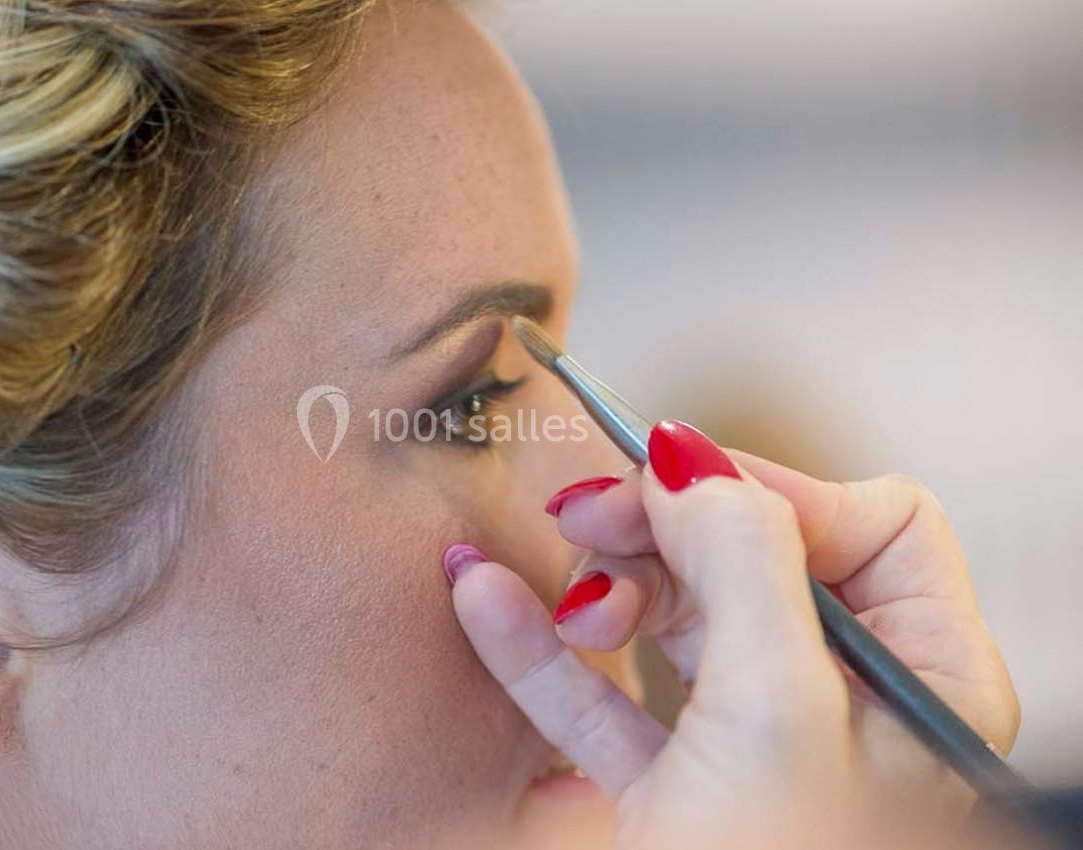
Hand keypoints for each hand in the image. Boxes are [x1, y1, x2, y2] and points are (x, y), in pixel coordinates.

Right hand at [445, 420, 1018, 848]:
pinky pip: (602, 697)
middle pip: (752, 560)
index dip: (769, 491)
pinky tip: (485, 600)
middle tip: (587, 519)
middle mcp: (845, 709)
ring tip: (549, 580)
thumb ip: (742, 564)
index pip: (869, 524)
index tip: (674, 485)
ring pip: (671, 621)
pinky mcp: (671, 793)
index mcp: (924, 682)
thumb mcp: (773, 716)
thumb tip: (692, 458)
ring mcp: (751, 751)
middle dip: (662, 532)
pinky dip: (543, 648)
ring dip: (595, 584)